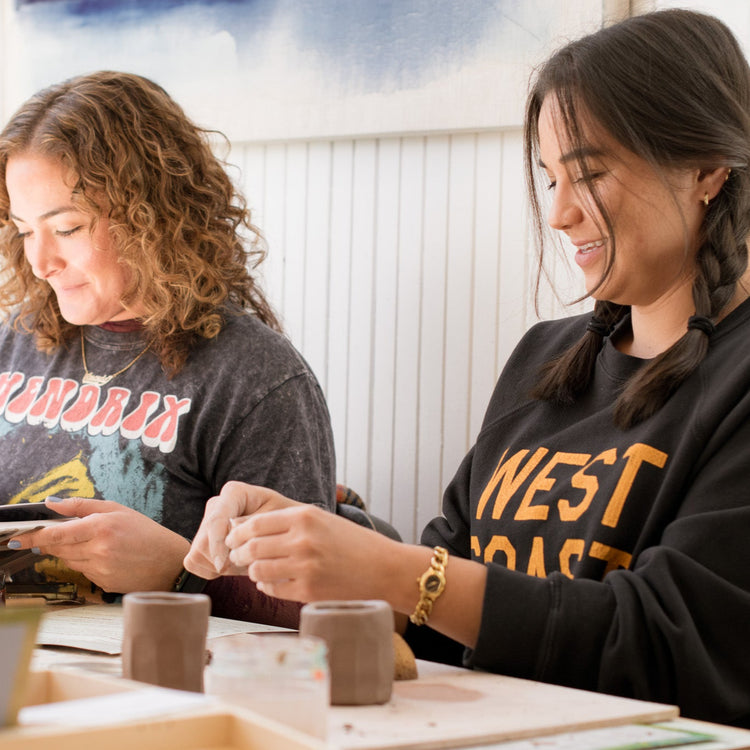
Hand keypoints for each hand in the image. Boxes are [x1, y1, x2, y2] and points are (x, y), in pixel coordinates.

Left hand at [8, 497, 188, 592]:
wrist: (169, 563)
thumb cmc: (147, 533)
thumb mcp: (118, 510)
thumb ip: (82, 506)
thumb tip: (52, 503)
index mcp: (101, 527)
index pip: (56, 533)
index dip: (33, 536)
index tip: (17, 536)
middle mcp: (98, 549)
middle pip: (58, 548)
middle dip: (52, 542)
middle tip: (56, 535)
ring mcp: (99, 569)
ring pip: (68, 560)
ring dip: (71, 552)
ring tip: (94, 544)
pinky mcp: (101, 583)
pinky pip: (82, 571)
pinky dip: (86, 563)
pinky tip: (105, 557)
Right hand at [184, 481, 297, 578]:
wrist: (283, 528)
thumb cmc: (283, 521)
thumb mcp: (277, 520)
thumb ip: (254, 527)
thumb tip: (230, 536)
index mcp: (234, 492)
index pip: (216, 520)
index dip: (217, 545)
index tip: (222, 566)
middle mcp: (215, 504)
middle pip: (204, 541)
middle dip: (224, 560)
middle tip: (250, 565)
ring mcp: (206, 522)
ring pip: (198, 553)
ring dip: (221, 567)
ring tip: (246, 564)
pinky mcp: (200, 540)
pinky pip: (194, 562)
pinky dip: (212, 571)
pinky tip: (233, 566)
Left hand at [193, 482, 399, 602]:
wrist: (384, 569)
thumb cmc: (353, 543)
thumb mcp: (323, 521)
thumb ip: (290, 523)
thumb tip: (249, 529)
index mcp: (305, 517)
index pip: (256, 523)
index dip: (238, 532)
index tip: (233, 538)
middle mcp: (303, 540)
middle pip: (252, 547)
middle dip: (239, 553)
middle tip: (238, 556)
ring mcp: (305, 567)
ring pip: (258, 570)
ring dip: (252, 571)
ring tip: (257, 569)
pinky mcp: (308, 592)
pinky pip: (272, 589)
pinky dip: (266, 586)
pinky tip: (272, 582)